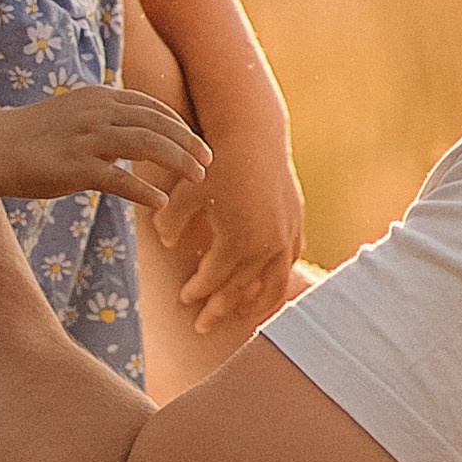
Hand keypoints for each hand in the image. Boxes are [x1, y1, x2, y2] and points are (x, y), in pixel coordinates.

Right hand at [0, 84, 213, 211]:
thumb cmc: (34, 137)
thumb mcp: (75, 117)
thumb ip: (106, 122)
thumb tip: (137, 138)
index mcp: (99, 98)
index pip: (150, 107)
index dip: (178, 124)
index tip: (195, 142)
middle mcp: (97, 113)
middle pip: (156, 124)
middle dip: (187, 142)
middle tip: (208, 162)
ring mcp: (87, 139)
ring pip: (147, 145)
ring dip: (178, 161)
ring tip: (197, 178)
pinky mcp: (76, 167)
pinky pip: (120, 179)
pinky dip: (145, 191)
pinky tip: (161, 202)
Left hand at [154, 115, 306, 331]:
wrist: (254, 136)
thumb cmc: (215, 163)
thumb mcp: (185, 193)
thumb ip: (170, 222)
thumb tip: (166, 243)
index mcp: (238, 241)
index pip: (214, 280)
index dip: (197, 292)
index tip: (184, 299)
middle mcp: (266, 245)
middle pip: (241, 289)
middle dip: (219, 308)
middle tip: (202, 325)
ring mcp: (285, 237)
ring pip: (271, 285)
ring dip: (253, 304)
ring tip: (239, 316)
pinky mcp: (296, 226)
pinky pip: (287, 265)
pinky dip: (275, 281)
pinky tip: (264, 287)